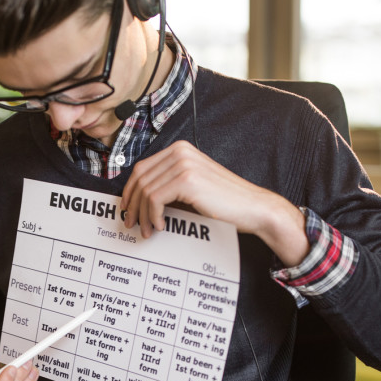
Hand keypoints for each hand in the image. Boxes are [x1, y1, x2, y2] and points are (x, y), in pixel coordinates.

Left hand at [120, 141, 309, 265]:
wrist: (253, 208)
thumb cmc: (226, 202)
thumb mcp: (193, 187)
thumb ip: (170, 185)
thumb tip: (141, 199)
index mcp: (180, 150)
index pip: (142, 168)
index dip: (130, 190)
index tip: (127, 208)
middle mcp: (180, 152)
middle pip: (139, 178)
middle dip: (132, 204)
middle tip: (130, 223)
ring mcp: (183, 164)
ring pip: (146, 191)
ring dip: (142, 215)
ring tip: (147, 230)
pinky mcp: (187, 180)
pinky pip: (155, 199)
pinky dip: (153, 216)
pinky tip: (160, 226)